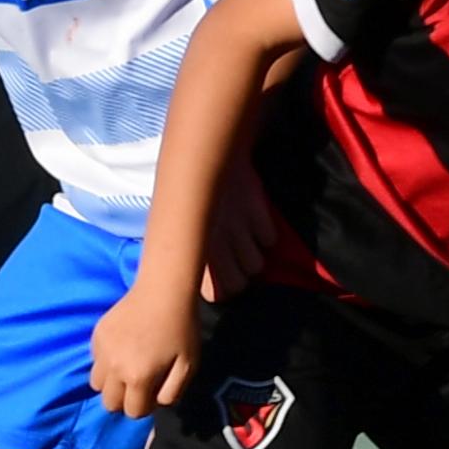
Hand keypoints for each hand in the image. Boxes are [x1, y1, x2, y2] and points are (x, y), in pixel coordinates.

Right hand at [90, 282, 199, 416]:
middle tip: (140, 384)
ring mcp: (102, 351)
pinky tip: (123, 349)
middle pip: (110, 403)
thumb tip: (156, 404)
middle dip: (125, 400)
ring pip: (96, 384)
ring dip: (111, 383)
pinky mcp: (96, 336)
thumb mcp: (189, 366)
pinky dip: (106, 363)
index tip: (154, 392)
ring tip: (127, 369)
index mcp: (138, 378)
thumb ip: (172, 393)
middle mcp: (114, 368)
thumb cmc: (181, 329)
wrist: (163, 291)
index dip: (146, 407)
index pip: (133, 412)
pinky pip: (95, 361)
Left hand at [201, 153, 273, 304]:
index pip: (215, 294)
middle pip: (238, 285)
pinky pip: (269, 240)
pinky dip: (265, 233)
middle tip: (236, 259)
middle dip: (239, 274)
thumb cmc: (190, 191)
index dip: (220, 288)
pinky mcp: (258, 214)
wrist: (209, 154)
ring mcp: (238, 230)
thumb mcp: (179, 223)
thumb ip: (189, 251)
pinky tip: (254, 221)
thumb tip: (199, 274)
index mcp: (193, 249)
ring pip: (256, 266)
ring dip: (253, 254)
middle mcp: (215, 245)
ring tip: (245, 238)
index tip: (220, 278)